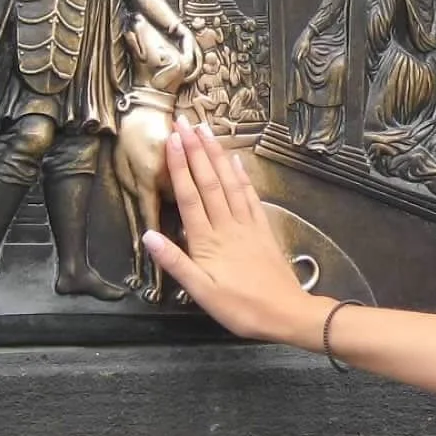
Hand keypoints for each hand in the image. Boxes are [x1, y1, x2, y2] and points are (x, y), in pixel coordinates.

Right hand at [144, 119, 319, 343]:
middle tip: (185, 122)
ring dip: (217, 155)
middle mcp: (227, 226)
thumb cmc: (241, 308)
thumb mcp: (202, 293)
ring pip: (230, 183)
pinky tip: (237, 161)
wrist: (286, 313)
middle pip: (209, 181)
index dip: (180, 166)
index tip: (172, 139)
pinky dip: (242, 176)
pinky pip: (250, 196)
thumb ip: (175, 263)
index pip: (190, 196)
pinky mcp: (262, 230)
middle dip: (196, 150)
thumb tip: (149, 236)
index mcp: (208, 241)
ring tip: (206, 131)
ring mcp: (247, 225)